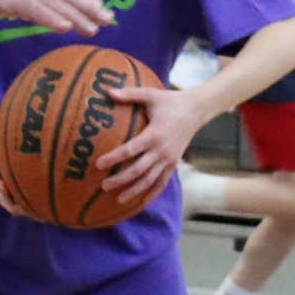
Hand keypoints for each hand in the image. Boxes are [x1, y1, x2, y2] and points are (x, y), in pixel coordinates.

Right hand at [0, 133, 33, 218]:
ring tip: (40, 213)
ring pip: (17, 204)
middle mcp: (5, 180)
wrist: (15, 136)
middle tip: (24, 209)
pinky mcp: (28, 186)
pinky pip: (30, 200)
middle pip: (4, 199)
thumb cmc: (6, 133)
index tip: (4, 186)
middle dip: (12, 205)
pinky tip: (50, 208)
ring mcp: (16, 185)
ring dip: (25, 210)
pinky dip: (37, 206)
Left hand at [96, 84, 203, 204]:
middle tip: (103, 186)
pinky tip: (141, 203)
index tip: (98, 164)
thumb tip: (108, 92)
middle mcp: (161, 151)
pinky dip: (152, 193)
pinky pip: (162, 182)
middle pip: (138, 170)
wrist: (196, 110)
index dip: (114, 158)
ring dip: (134, 191)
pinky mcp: (173, 164)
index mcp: (154, 134)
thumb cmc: (170, 102)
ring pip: (149, 180)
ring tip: (118, 199)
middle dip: (120, 179)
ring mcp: (169, 159)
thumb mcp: (151, 95)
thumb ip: (130, 94)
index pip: (131, 150)